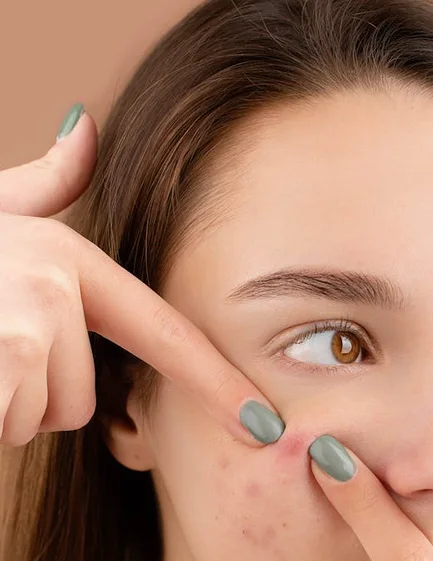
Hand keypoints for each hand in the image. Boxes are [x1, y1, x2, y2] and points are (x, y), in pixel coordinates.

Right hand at [0, 105, 282, 446]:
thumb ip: (42, 185)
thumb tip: (87, 124)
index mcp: (67, 258)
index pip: (162, 334)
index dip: (217, 384)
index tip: (267, 424)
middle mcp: (53, 285)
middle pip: (84, 400)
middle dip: (35, 397)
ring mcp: (21, 323)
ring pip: (43, 420)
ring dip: (1, 408)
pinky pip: (11, 422)